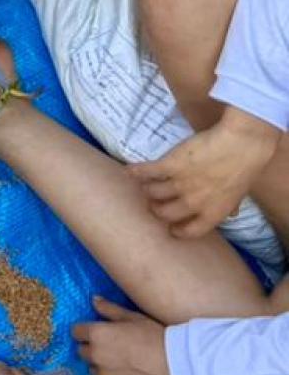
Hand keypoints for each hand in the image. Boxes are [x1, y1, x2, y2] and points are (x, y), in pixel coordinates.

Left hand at [73, 297, 174, 374]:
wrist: (178, 363)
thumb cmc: (156, 335)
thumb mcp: (133, 317)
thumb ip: (109, 309)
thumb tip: (93, 300)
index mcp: (97, 334)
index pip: (77, 332)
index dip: (86, 332)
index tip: (97, 333)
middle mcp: (96, 356)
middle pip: (83, 352)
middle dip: (93, 350)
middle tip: (112, 350)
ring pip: (93, 372)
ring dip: (102, 369)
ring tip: (121, 367)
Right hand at [133, 113, 278, 238]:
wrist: (242, 143)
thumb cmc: (245, 166)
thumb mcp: (239, 193)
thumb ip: (230, 206)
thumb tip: (232, 215)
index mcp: (213, 213)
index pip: (189, 231)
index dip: (177, 230)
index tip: (170, 227)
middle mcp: (194, 203)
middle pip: (165, 214)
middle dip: (157, 209)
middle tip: (154, 202)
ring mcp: (181, 185)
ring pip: (153, 194)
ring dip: (147, 189)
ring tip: (145, 184)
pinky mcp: (170, 165)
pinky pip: (147, 173)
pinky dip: (135, 172)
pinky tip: (128, 171)